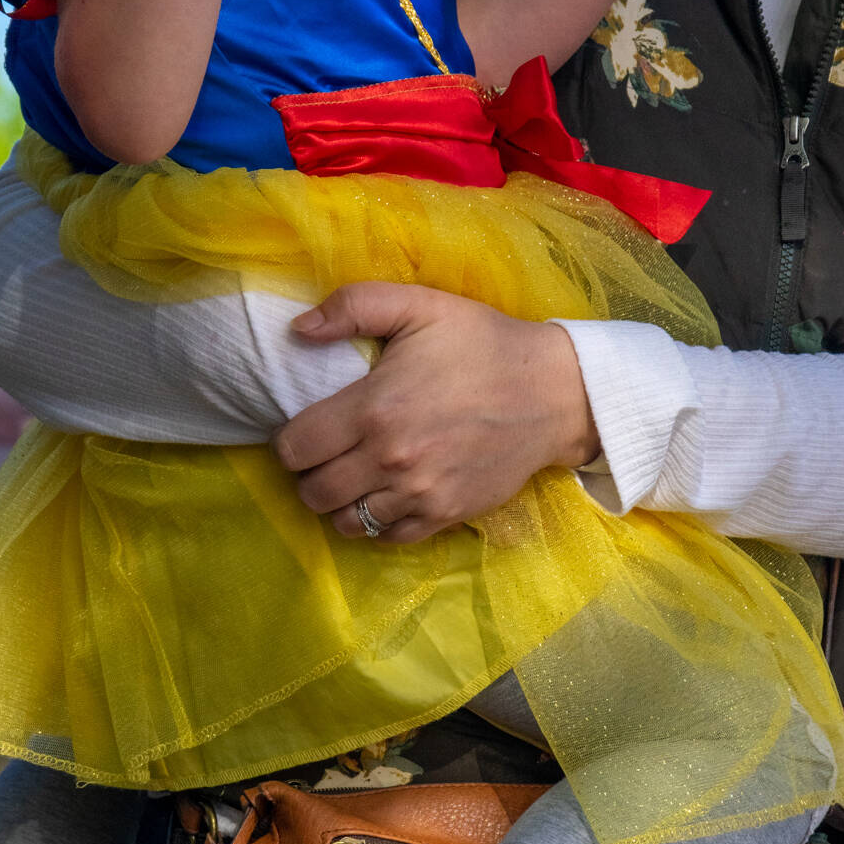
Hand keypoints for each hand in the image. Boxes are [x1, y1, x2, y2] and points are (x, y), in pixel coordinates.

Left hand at [273, 285, 598, 542]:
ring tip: (351, 478)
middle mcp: (390, 459)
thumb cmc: (481, 343)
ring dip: (339, 503)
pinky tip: (384, 496)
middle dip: (309, 474)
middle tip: (325, 455)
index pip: (295, 447)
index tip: (305, 428)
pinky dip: (377, 522)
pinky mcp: (445, 515)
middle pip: (313, 491)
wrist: (552, 392)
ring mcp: (418, 494)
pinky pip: (388, 538)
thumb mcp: (419, 305)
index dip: (290, 439)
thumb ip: (353, 306)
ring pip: (346, 522)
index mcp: (374, 407)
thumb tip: (298, 328)